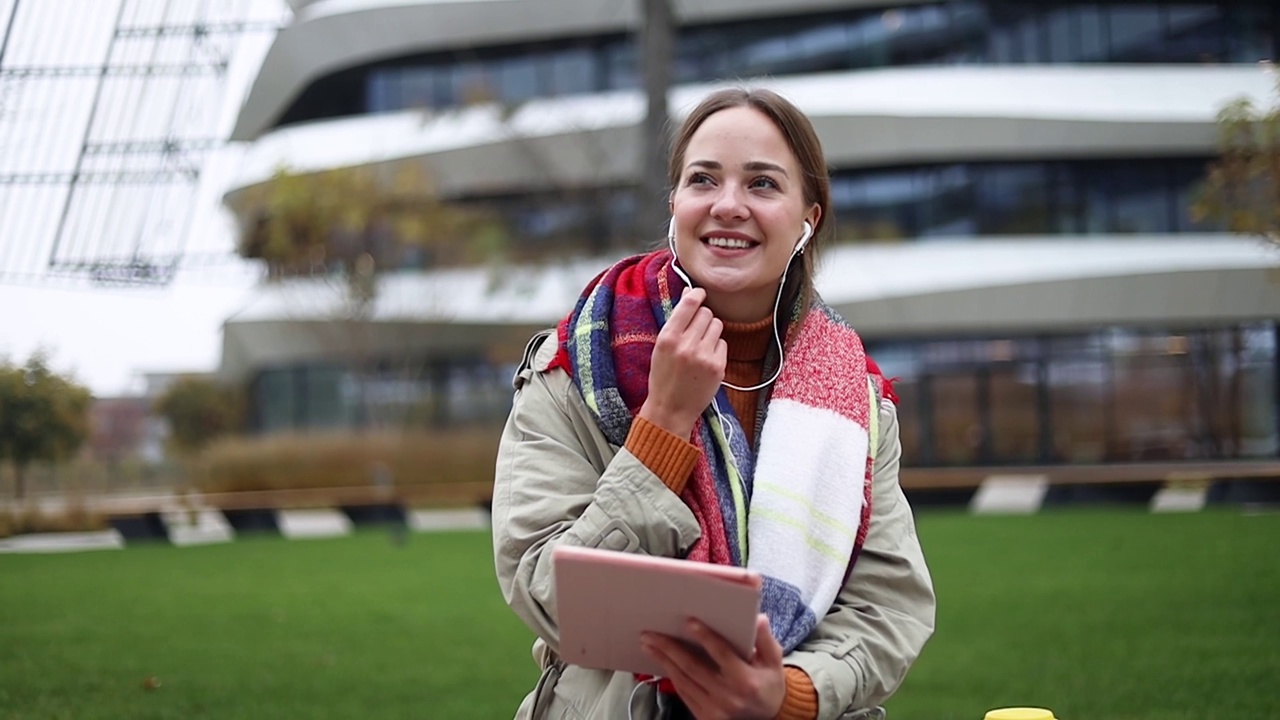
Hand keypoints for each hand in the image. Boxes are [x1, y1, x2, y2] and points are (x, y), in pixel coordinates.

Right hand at [639, 287, 726, 439]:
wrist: (670, 409)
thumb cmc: (663, 377)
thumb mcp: (660, 347)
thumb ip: (675, 321)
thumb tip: (690, 293)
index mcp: (668, 337)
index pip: (690, 303)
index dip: (697, 294)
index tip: (700, 294)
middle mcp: (686, 345)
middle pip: (706, 313)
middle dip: (702, 318)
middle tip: (695, 332)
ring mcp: (704, 356)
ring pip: (717, 326)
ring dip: (711, 332)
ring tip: (700, 346)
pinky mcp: (718, 367)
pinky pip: (723, 343)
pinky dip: (716, 348)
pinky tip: (705, 360)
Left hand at [641, 614, 786, 719]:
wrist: (770, 717)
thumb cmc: (769, 684)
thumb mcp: (774, 661)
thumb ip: (765, 639)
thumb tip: (759, 618)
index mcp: (746, 680)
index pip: (721, 654)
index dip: (704, 637)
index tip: (689, 622)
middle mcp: (728, 696)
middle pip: (693, 667)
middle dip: (669, 648)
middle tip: (651, 633)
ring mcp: (714, 709)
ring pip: (683, 680)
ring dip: (664, 660)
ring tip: (649, 644)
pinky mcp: (705, 717)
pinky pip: (684, 693)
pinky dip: (671, 676)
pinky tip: (662, 662)